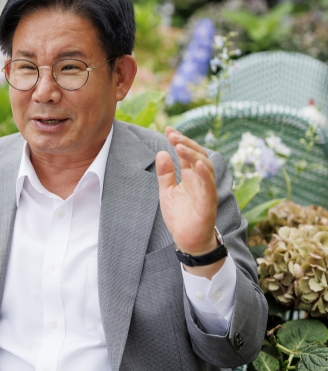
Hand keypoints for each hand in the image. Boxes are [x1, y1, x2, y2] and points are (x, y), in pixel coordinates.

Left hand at [156, 127, 218, 266]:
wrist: (187, 241)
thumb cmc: (180, 216)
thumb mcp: (166, 192)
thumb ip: (165, 174)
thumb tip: (161, 153)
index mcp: (191, 177)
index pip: (186, 154)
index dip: (179, 141)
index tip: (168, 129)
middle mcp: (200, 181)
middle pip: (198, 155)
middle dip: (186, 143)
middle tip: (172, 134)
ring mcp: (206, 191)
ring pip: (206, 167)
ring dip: (193, 155)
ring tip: (179, 145)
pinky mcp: (208, 204)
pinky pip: (209, 187)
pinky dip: (205, 174)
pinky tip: (197, 164)